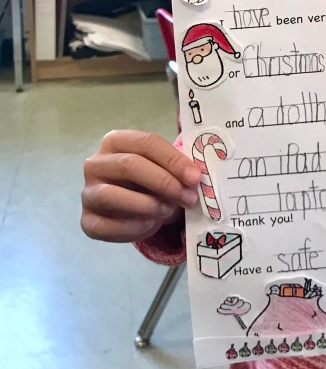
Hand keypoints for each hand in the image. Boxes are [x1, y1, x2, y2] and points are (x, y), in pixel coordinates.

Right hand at [81, 130, 200, 243]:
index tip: (195, 177)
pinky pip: (105, 226)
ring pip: (110, 195)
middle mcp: (96, 163)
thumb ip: (177, 169)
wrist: (136, 205)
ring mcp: (88, 192)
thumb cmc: (153, 179)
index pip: (146, 143)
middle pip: (129, 166)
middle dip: (164, 182)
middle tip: (188, 197)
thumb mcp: (166, 168)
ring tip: (167, 211)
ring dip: (145, 204)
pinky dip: (132, 228)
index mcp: (116, 140)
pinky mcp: (87, 220)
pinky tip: (151, 224)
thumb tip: (194, 178)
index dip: (173, 160)